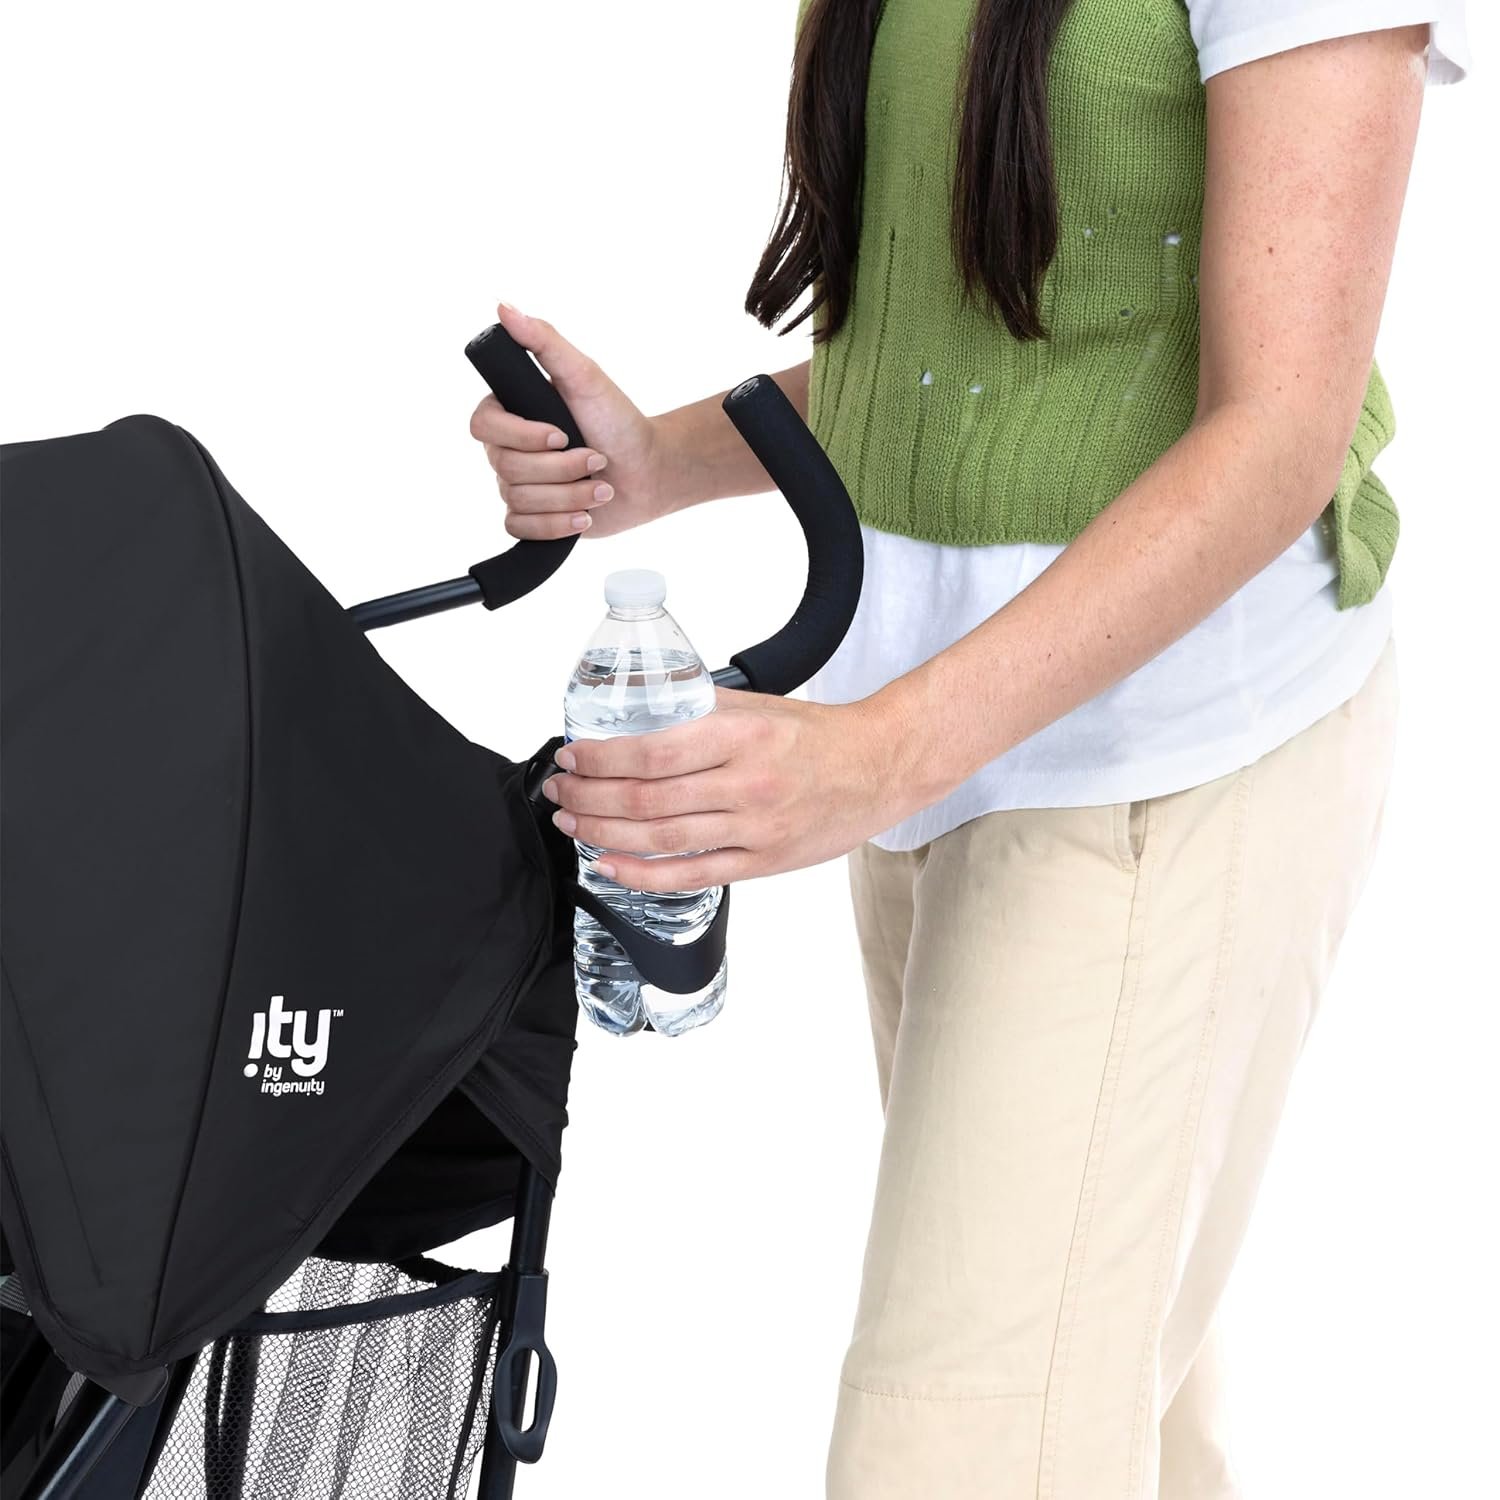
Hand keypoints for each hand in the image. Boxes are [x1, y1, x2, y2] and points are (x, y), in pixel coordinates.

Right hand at [468, 304, 665, 539]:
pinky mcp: (533, 519)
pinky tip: (585, 515)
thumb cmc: (618, 421)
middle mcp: (508, 450)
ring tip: (601, 487)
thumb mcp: (585, 375)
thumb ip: (544, 341)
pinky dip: (558, 525)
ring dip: (570, 495)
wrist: (648, 471)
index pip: (483, 426)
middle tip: (596, 458)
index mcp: (511, 413)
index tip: (561, 434)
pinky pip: (522, 530)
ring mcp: (519, 487)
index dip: (522, 436)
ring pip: (520, 501)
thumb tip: (504, 307)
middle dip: (561, 468)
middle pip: (506, 469)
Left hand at [541, 690, 925, 889]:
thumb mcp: (759, 707)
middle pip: (646, 800)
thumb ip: (701, 710)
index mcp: (742, 737)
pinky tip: (610, 866)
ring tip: (574, 824)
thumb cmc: (818, 736)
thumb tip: (641, 712)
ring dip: (604, 834)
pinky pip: (692, 876)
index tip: (573, 757)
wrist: (879, 767)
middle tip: (562, 792)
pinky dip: (642, 874)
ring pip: (661, 840)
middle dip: (589, 798)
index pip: (652, 752)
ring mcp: (754, 829)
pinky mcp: (762, 862)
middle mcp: (746, 784)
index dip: (601, 759)